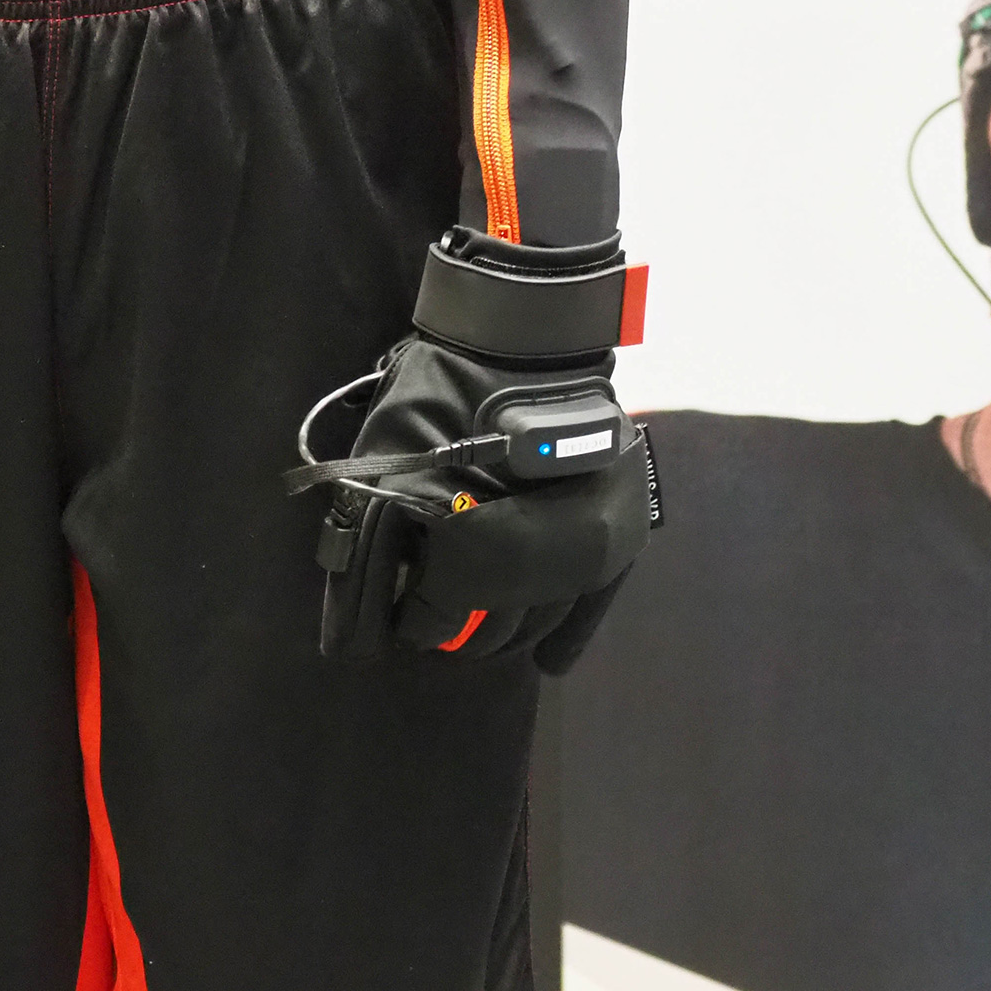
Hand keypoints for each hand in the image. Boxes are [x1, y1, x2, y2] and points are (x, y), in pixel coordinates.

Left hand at [298, 227, 651, 669]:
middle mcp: (567, 534)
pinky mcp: (628, 524)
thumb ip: (380, 520)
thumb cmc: (447, 382)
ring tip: (471, 631)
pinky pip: (600, 599)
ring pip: (549, 613)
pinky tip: (550, 660)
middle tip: (431, 627)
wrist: (524, 330)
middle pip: (507, 618)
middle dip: (463, 628)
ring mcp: (605, 530)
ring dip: (507, 629)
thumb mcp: (393, 446)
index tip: (401, 620)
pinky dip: (571, 633)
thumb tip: (362, 594)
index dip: (421, 617)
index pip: (457, 598)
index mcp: (499, 518)